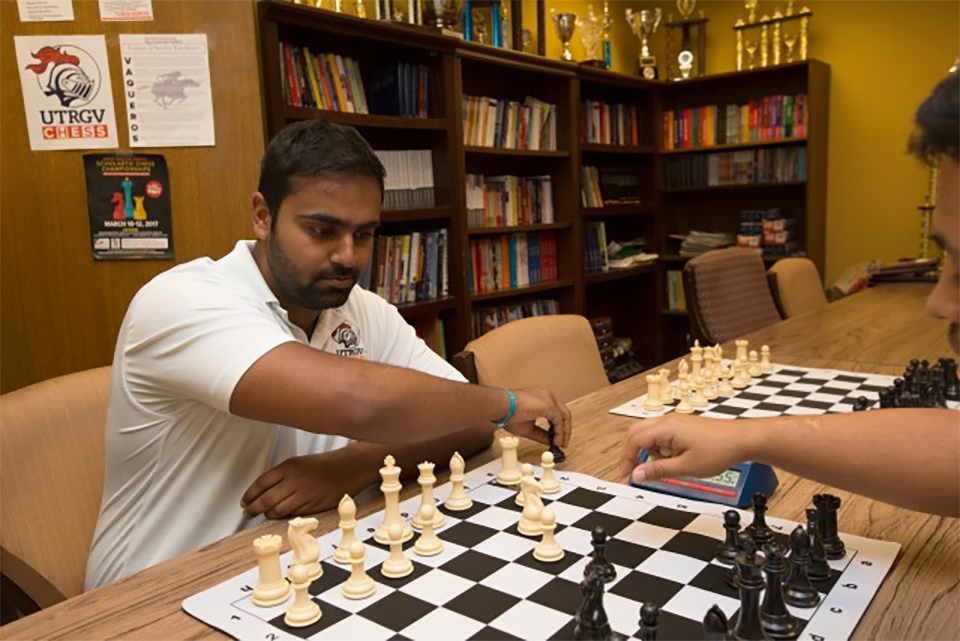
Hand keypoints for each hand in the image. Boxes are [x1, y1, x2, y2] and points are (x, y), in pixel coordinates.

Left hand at [241, 451, 371, 518]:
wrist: (348, 468)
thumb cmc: (324, 465)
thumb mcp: (298, 463)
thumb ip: (281, 476)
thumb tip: (263, 491)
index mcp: (288, 467)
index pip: (261, 483)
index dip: (249, 495)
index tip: (245, 501)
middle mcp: (294, 481)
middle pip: (265, 500)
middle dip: (253, 509)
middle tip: (248, 512)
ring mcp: (303, 495)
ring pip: (277, 510)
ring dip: (268, 514)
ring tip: (265, 514)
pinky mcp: (312, 506)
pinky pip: (291, 515)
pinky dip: (283, 516)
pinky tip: (281, 514)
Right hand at [506, 387, 571, 447]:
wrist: (501, 407)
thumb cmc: (508, 414)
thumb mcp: (528, 428)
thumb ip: (541, 434)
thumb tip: (551, 441)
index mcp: (541, 398)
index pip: (556, 412)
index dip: (559, 426)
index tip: (557, 438)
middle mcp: (547, 395)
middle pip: (564, 413)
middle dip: (565, 430)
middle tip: (563, 443)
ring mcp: (549, 398)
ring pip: (565, 415)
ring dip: (564, 431)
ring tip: (561, 444)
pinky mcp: (549, 404)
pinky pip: (559, 420)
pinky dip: (560, 432)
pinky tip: (556, 441)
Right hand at [619, 414, 755, 482]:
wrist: (742, 440)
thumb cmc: (720, 449)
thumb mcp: (686, 467)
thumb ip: (658, 470)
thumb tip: (637, 474)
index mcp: (666, 427)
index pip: (634, 440)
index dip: (626, 459)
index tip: (626, 474)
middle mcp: (668, 421)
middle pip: (636, 433)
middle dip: (632, 453)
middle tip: (635, 472)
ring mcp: (676, 422)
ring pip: (649, 434)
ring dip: (648, 451)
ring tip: (661, 468)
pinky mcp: (683, 426)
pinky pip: (662, 435)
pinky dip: (660, 448)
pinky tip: (672, 460)